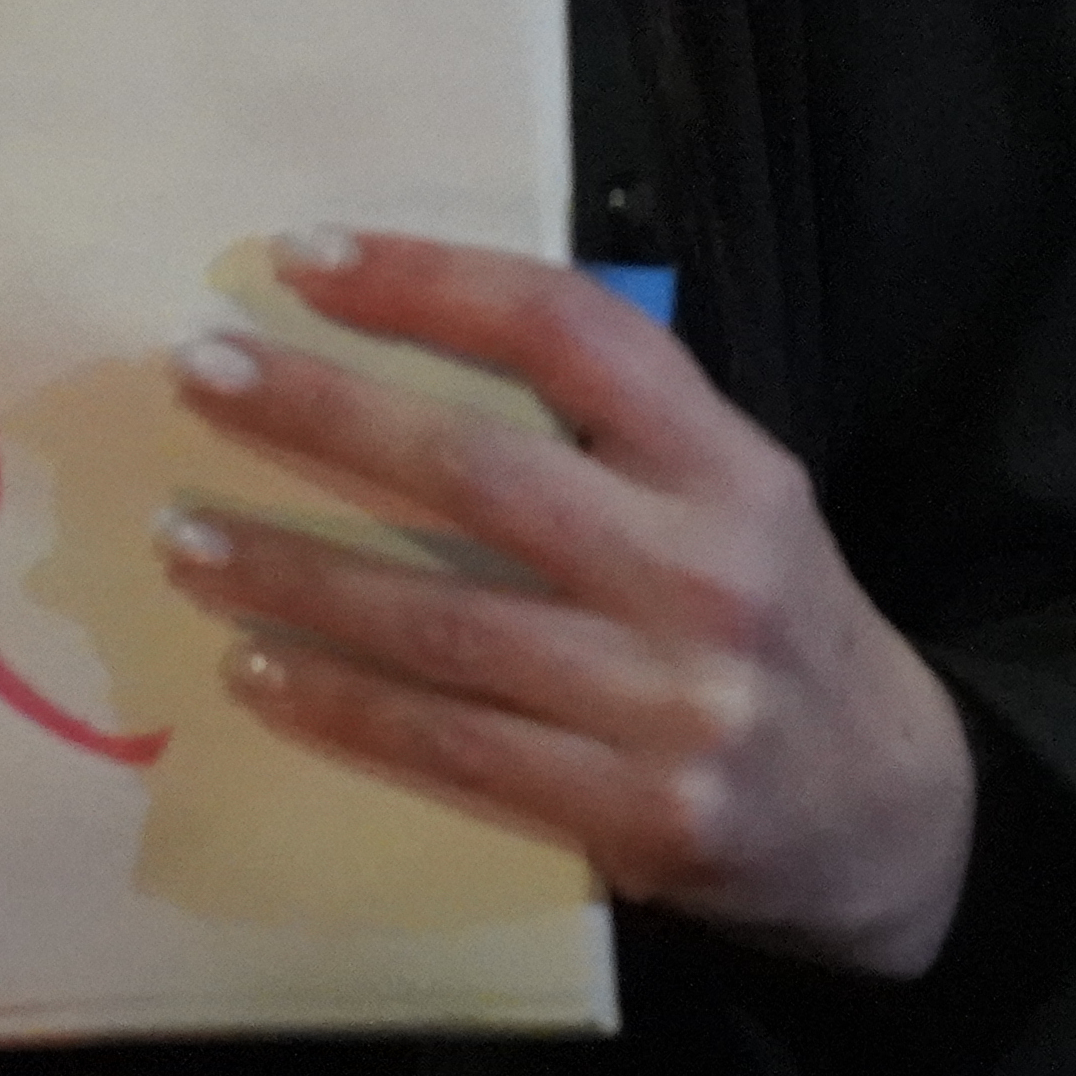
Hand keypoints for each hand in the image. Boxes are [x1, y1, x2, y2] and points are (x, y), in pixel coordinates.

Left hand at [157, 227, 978, 980]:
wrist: (889, 819)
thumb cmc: (771, 624)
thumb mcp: (737, 498)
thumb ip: (613, 430)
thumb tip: (404, 343)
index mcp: (733, 466)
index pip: (573, 333)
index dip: (434, 283)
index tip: (305, 257)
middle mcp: (707, 571)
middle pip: (482, 470)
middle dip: (324, 415)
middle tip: (199, 374)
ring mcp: (672, 702)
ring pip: (443, 624)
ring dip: (295, 575)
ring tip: (186, 539)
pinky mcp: (636, 814)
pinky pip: (450, 746)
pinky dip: (340, 704)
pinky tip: (256, 667)